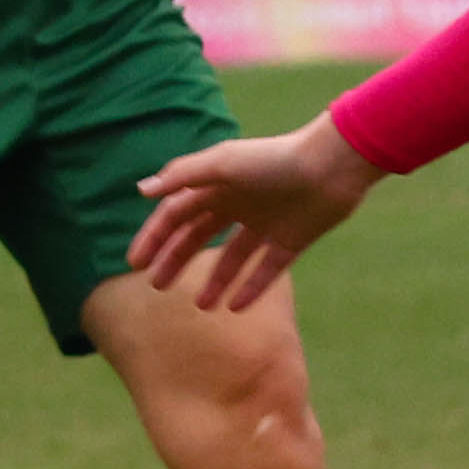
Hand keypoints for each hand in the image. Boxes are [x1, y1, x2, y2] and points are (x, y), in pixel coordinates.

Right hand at [129, 119, 383, 317]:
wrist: (332, 167)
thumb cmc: (274, 160)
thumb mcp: (223, 163)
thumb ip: (182, 176)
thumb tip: (141, 191)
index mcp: (219, 183)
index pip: (176, 213)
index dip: (155, 236)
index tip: (136, 264)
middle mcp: (240, 203)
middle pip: (199, 236)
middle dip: (176, 260)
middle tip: (157, 287)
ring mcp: (266, 224)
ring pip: (233, 258)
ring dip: (215, 281)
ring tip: (201, 306)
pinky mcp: (291, 241)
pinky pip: (267, 270)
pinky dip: (251, 288)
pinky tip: (235, 308)